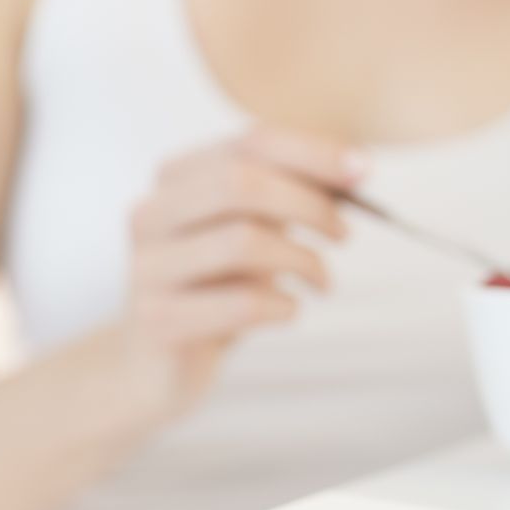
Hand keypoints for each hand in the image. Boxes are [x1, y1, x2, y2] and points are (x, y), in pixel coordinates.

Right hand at [117, 127, 361, 415]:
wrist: (155, 367)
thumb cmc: (219, 285)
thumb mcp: (253, 228)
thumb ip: (292, 192)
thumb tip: (357, 166)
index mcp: (176, 178)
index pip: (251, 142)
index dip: (315, 152)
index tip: (363, 171)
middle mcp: (150, 215)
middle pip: (241, 184)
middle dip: (309, 204)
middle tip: (343, 234)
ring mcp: (145, 269)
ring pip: (242, 242)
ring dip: (303, 260)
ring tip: (322, 281)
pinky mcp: (156, 321)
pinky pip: (241, 303)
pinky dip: (283, 304)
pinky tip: (289, 310)